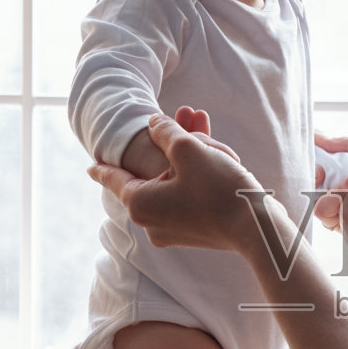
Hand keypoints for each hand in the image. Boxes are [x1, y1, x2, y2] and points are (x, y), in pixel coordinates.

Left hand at [89, 114, 263, 252]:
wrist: (256, 229)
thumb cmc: (220, 188)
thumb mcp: (189, 149)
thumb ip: (165, 132)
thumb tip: (153, 124)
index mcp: (139, 203)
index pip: (114, 178)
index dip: (103, 167)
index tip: (91, 167)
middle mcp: (151, 222)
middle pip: (153, 173)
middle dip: (171, 143)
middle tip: (186, 115)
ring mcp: (172, 231)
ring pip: (173, 182)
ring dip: (189, 155)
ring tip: (206, 125)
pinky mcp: (194, 233)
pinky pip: (187, 197)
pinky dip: (197, 175)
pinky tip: (216, 154)